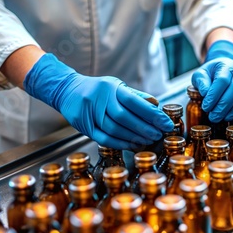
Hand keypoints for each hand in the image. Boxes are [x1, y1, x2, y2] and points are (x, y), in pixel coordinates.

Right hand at [24, 54, 173, 149]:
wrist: (67, 90)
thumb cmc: (98, 89)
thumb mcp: (116, 86)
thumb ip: (136, 96)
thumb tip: (156, 105)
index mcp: (111, 87)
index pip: (135, 102)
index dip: (152, 114)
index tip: (166, 123)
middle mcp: (99, 99)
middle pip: (124, 117)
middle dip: (144, 128)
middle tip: (158, 135)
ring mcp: (89, 113)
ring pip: (114, 129)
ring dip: (134, 137)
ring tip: (148, 141)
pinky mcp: (83, 126)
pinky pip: (104, 138)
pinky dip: (120, 143)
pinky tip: (133, 145)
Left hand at [192, 40, 232, 122]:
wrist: (229, 70)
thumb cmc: (214, 75)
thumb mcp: (202, 74)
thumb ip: (200, 81)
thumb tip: (205, 92)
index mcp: (227, 65)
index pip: (222, 80)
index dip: (213, 96)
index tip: (206, 107)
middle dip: (223, 106)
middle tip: (213, 117)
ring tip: (222, 118)